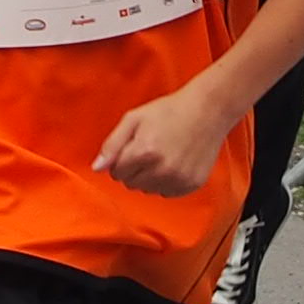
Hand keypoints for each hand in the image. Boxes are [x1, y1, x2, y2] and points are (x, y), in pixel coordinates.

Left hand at [94, 74, 243, 197]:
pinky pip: (167, 193)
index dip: (121, 159)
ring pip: (148, 190)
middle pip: (131, 184)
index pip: (116, 173)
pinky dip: (166, 182)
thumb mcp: (134, 119)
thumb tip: (96, 168)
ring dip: (150, 177)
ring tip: (162, 155)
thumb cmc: (169, 111)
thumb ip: (112, 145)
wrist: (207, 111)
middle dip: (134, 170)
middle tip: (148, 150)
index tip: (133, 147)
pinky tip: (174, 163)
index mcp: (144, 151)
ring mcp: (179, 179)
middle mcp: (162, 169)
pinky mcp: (191, 184)